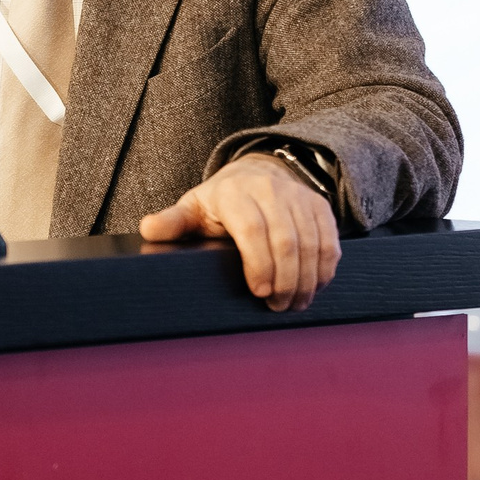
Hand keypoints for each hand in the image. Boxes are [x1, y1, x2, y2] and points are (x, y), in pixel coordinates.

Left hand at [139, 155, 340, 313]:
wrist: (257, 173)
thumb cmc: (221, 201)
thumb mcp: (193, 208)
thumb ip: (173, 222)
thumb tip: (149, 229)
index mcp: (234, 193)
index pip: (252, 229)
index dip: (259, 263)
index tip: (259, 292)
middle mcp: (270, 191)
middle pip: (287, 240)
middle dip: (286, 280)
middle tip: (277, 306)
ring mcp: (299, 197)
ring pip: (312, 244)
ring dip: (307, 280)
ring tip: (294, 304)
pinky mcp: (320, 206)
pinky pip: (330, 242)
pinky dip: (324, 270)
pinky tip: (313, 288)